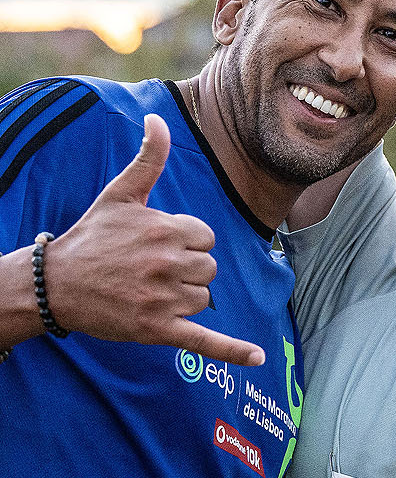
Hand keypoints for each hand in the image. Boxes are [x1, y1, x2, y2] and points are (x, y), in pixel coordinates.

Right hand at [42, 114, 263, 365]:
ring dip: (185, 297)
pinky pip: (205, 340)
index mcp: (167, 230)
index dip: (185, 242)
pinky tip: (258, 359)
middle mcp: (168, 263)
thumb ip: (148, 158)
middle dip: (186, 270)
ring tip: (148, 291)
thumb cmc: (93, 237)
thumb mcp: (121, 194)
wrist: (56, 284)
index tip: (155, 245)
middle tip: (148, 270)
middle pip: (208, 269)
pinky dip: (232, 351)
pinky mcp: (158, 330)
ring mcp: (164, 299)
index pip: (206, 238)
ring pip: (204, 298)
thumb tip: (158, 118)